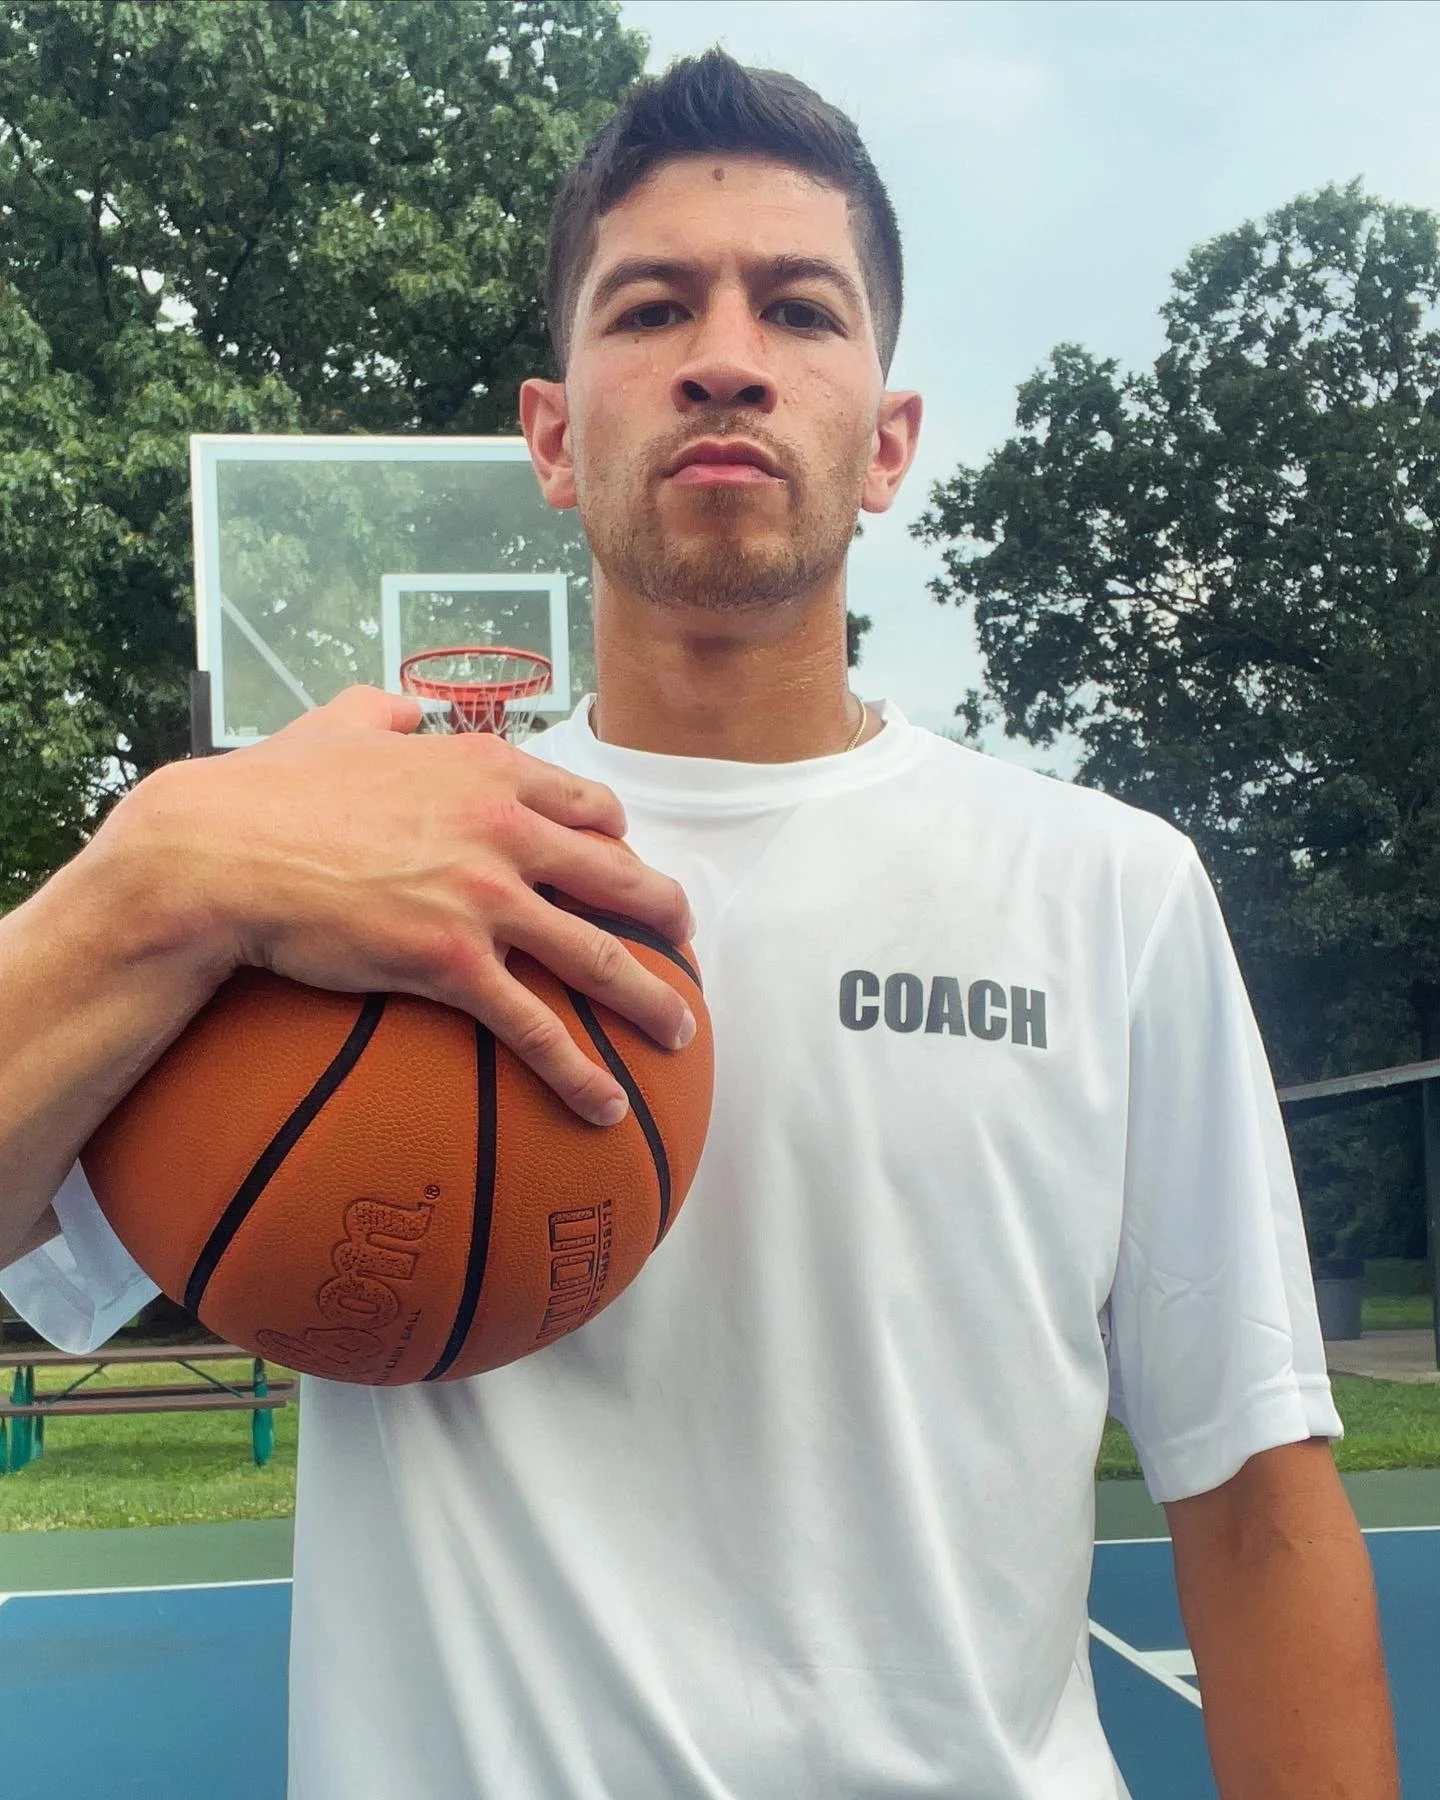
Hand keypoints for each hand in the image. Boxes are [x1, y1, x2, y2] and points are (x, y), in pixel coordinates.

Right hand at [108, 688, 696, 1125]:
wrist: (223, 851)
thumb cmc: (271, 789)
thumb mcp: (337, 723)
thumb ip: (382, 711)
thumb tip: (400, 708)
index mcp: (489, 769)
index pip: (590, 806)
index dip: (618, 840)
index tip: (625, 866)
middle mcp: (505, 828)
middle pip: (620, 876)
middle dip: (666, 913)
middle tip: (685, 940)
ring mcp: (484, 897)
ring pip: (599, 957)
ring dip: (651, 1000)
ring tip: (680, 1031)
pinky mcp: (453, 963)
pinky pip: (535, 1027)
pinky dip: (579, 1070)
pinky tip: (606, 1104)